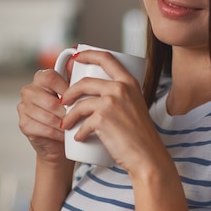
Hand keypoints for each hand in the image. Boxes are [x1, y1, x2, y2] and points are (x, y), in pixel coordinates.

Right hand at [17, 68, 69, 164]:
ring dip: (64, 125)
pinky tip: (63, 136)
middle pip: (50, 101)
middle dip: (67, 112)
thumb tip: (73, 59)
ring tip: (73, 128)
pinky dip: (57, 134)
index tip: (76, 100)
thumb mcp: (73, 94)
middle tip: (77, 118)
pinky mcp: (23, 124)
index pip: (50, 77)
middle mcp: (29, 90)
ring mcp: (23, 107)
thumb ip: (73, 77)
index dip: (65, 90)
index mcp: (40, 78)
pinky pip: (44, 129)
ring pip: (48, 116)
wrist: (58, 141)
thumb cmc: (67, 114)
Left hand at [59, 50, 167, 174]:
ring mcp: (111, 102)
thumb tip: (97, 93)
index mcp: (129, 82)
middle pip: (85, 82)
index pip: (106, 58)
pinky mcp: (102, 118)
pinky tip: (78, 137)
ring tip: (66, 123)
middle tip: (63, 100)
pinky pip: (83, 123)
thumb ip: (121, 95)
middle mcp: (120, 88)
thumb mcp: (135, 105)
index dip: (88, 54)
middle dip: (69, 91)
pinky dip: (78, 132)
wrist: (147, 156)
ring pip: (79, 103)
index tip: (76, 57)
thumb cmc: (140, 135)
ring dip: (69, 115)